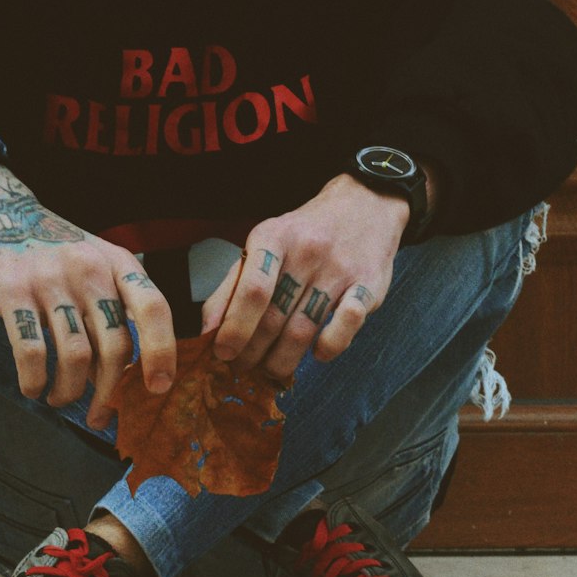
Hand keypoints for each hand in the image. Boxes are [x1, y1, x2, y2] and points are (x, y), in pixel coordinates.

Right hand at [0, 159, 174, 427]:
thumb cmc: (54, 248)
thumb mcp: (95, 262)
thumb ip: (111, 308)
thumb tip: (122, 376)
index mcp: (117, 262)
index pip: (153, 307)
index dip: (162, 351)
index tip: (159, 387)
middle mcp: (88, 269)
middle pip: (115, 346)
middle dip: (110, 392)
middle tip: (99, 415)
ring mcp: (50, 279)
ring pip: (75, 356)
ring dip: (69, 392)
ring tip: (61, 400)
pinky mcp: (12, 290)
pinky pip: (32, 350)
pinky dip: (34, 380)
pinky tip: (33, 388)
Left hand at [200, 174, 413, 379]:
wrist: (364, 206)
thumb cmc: (304, 234)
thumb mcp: (264, 245)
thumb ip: (233, 285)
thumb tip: (207, 328)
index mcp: (274, 237)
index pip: (251, 290)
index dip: (234, 327)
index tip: (222, 353)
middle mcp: (307, 251)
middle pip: (274, 316)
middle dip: (252, 352)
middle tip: (241, 369)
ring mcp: (340, 269)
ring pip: (304, 329)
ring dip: (282, 359)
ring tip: (270, 371)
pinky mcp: (369, 285)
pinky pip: (347, 325)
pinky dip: (329, 347)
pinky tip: (316, 354)